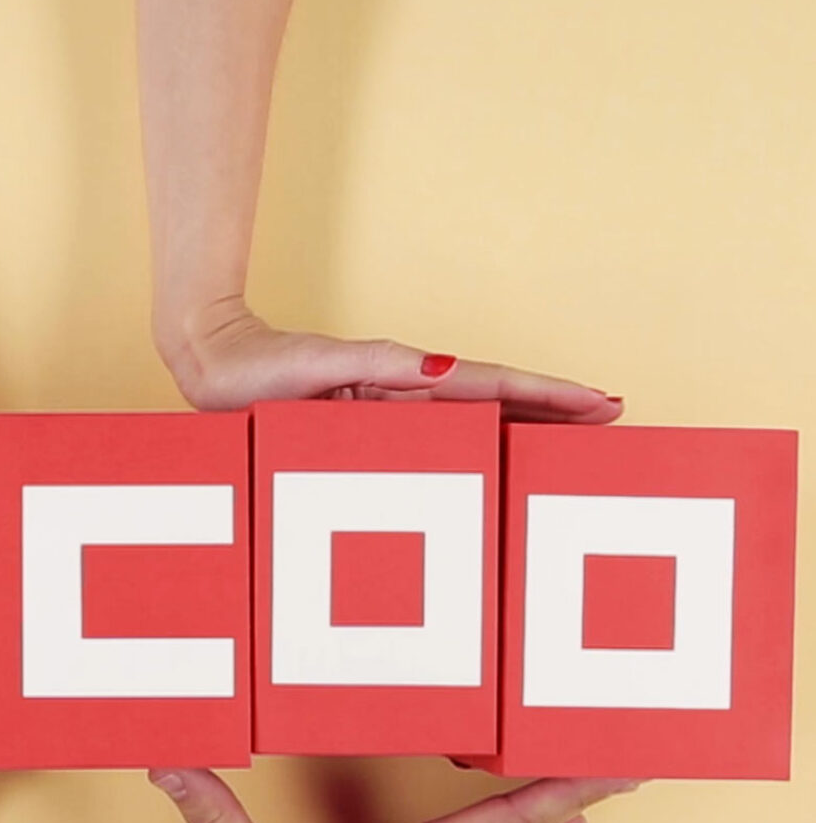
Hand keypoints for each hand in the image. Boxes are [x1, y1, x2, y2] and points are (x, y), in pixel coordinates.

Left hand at [157, 299, 621, 423]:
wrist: (210, 365)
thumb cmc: (258, 367)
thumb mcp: (321, 364)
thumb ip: (381, 366)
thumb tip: (444, 371)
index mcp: (403, 376)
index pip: (493, 385)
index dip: (549, 395)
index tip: (603, 403)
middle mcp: (402, 395)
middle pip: (495, 402)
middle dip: (553, 410)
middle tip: (613, 421)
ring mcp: (385, 412)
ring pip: (471, 421)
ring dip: (522, 428)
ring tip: (572, 440)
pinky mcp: (361, 429)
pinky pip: (432, 440)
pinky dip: (471, 444)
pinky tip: (490, 458)